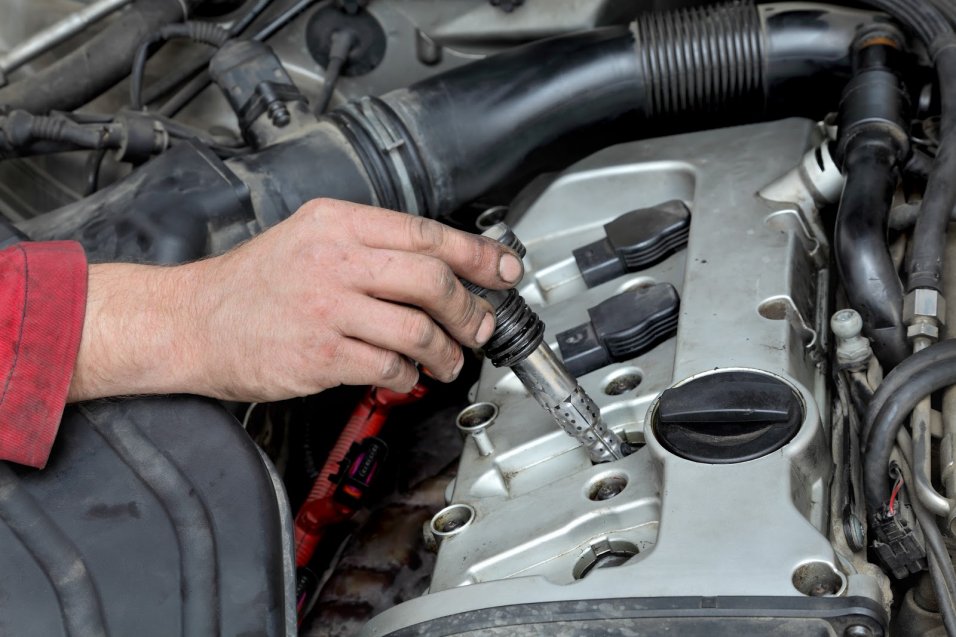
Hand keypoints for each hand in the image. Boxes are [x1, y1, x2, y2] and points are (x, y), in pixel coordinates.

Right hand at [68, 199, 523, 401]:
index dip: (476, 255)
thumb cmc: (251, 285)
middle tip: (480, 325)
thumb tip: (437, 265)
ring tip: (449, 361)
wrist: (190, 321)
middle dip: (470, 309)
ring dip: (446, 351)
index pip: (425, 234)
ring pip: (417, 329)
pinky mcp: (319, 355)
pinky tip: (405, 378)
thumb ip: (368, 246)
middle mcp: (334, 261)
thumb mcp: (307, 238)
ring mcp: (326, 309)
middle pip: (432, 280)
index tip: (503, 270)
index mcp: (336, 224)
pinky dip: (408, 378)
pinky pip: (387, 368)